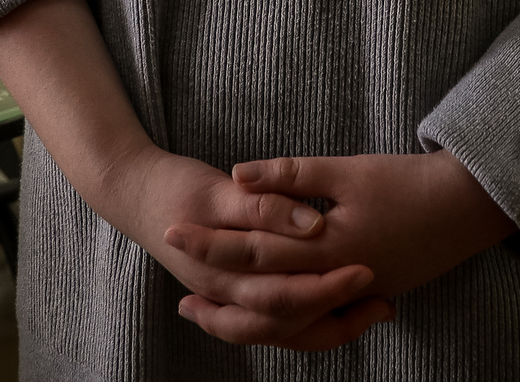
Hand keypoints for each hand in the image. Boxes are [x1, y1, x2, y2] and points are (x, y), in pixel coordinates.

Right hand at [99, 144, 395, 349]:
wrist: (133, 191)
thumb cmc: (174, 187)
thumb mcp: (218, 191)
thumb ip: (265, 206)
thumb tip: (313, 223)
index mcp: (222, 273)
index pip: (284, 296)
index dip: (328, 287)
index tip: (367, 271)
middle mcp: (227, 296)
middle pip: (291, 323)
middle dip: (341, 314)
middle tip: (386, 298)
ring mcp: (229, 300)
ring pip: (286, 332)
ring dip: (332, 325)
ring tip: (377, 309)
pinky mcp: (235, 295)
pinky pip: (279, 324)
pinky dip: (312, 322)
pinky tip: (344, 311)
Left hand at [166, 150, 514, 339]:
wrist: (467, 208)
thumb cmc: (408, 183)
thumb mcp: (347, 171)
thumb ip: (290, 177)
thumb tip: (236, 175)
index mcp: (325, 248)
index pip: (253, 252)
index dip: (211, 244)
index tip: (173, 232)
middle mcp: (334, 282)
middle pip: (262, 295)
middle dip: (218, 290)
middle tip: (178, 290)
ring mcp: (351, 296)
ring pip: (287, 321)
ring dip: (244, 317)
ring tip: (206, 311)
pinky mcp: (364, 296)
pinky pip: (313, 322)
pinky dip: (282, 319)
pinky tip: (262, 308)